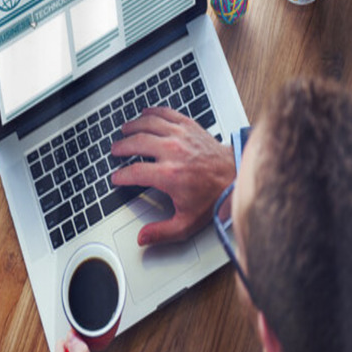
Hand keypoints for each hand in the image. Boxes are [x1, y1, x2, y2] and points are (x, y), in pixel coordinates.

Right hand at [111, 106, 235, 245]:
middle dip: (122, 146)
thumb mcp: (187, 222)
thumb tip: (143, 238)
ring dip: (133, 126)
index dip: (121, 175)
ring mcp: (180, 136)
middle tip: (115, 150)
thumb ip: (162, 232)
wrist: (235, 175)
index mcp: (169, 175)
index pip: (134, 172)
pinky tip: (145, 113)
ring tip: (124, 130)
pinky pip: (166, 113)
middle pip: (137, 142)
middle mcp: (172, 151)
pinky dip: (152, 112)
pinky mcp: (189, 126)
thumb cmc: (213, 196)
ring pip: (148, 124)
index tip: (116, 177)